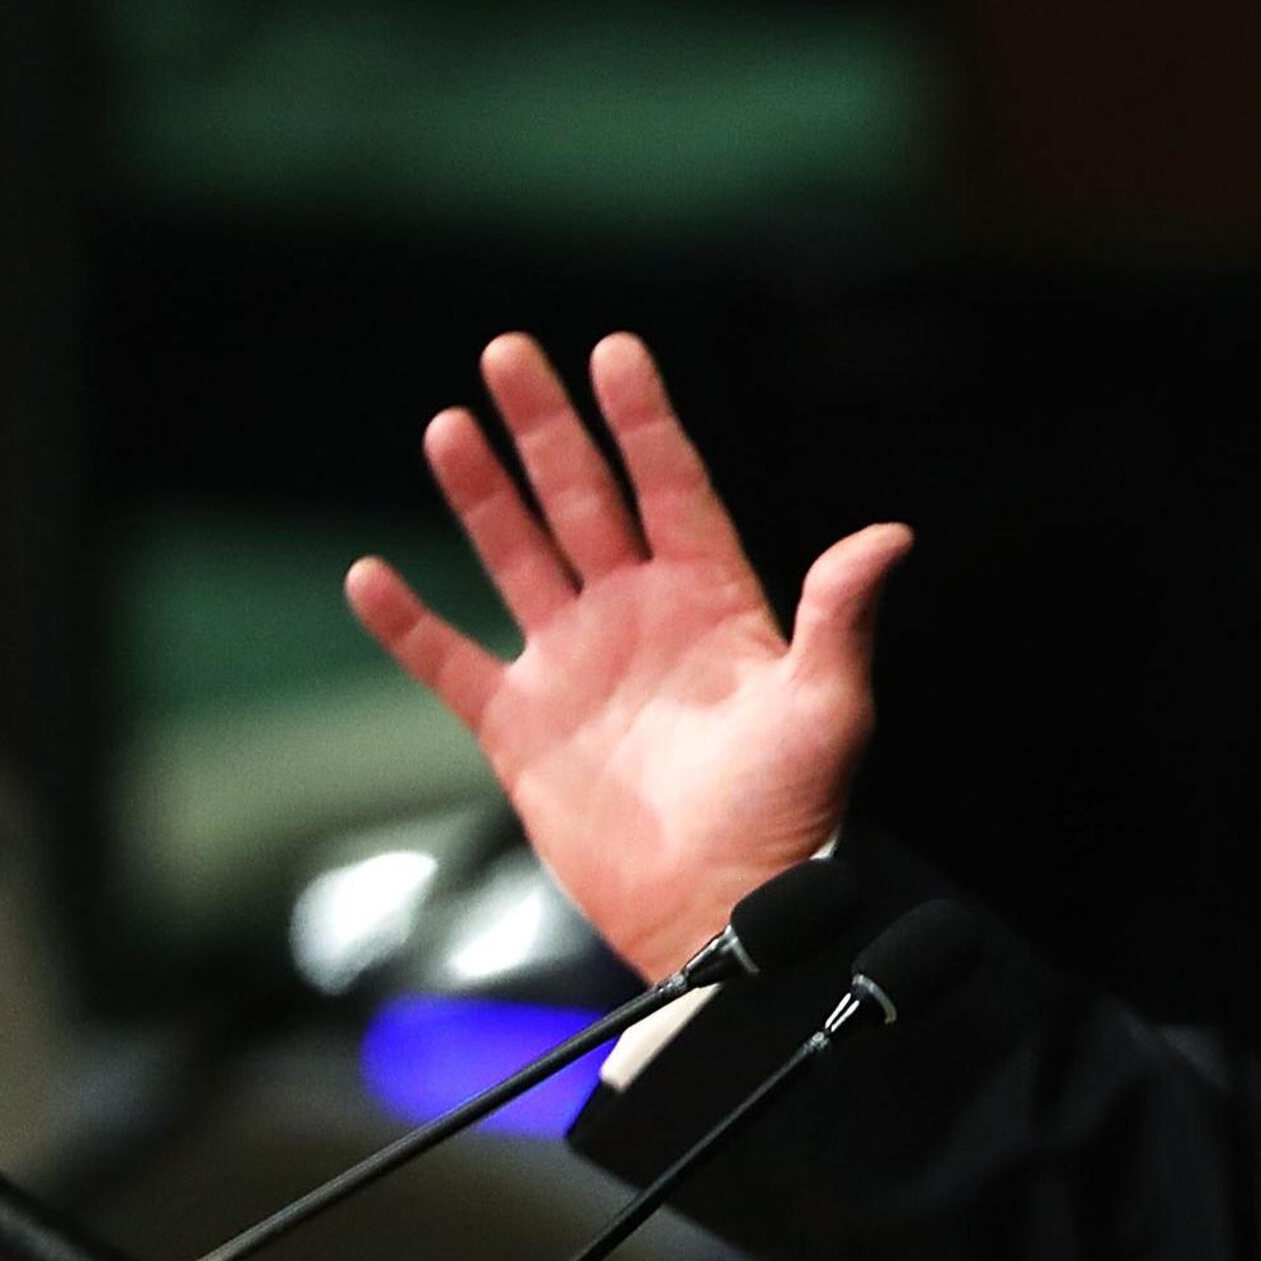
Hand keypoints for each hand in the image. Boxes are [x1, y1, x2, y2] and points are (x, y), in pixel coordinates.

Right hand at [346, 333, 911, 980]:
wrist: (726, 909)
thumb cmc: (791, 813)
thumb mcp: (828, 707)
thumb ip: (841, 615)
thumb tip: (891, 535)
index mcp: (712, 601)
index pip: (672, 487)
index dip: (644, 421)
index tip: (616, 351)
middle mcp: (638, 617)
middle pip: (584, 500)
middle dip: (547, 428)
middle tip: (509, 351)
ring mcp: (576, 666)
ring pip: (517, 556)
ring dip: (482, 494)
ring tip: (450, 424)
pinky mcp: (523, 727)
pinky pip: (450, 663)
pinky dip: (407, 624)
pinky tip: (369, 575)